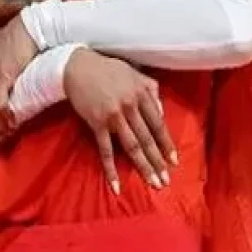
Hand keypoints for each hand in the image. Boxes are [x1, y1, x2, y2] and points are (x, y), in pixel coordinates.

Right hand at [64, 50, 176, 194]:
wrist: (77, 66)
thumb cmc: (108, 69)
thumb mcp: (135, 73)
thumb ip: (152, 90)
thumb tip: (162, 113)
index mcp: (141, 94)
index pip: (158, 124)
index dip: (167, 144)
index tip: (174, 161)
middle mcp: (130, 106)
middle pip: (147, 139)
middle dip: (157, 162)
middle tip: (165, 180)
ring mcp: (113, 116)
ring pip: (132, 146)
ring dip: (143, 167)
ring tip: (152, 183)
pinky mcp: (97, 123)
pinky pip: (106, 150)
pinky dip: (111, 168)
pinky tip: (116, 184)